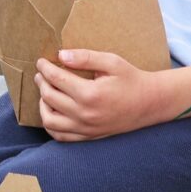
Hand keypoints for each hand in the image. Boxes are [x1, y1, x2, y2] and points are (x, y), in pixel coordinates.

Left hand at [35, 49, 163, 141]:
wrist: (149, 103)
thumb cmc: (131, 80)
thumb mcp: (111, 62)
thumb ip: (85, 57)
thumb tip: (61, 55)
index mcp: (90, 94)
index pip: (57, 79)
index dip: (45, 68)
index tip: (41, 62)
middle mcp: (85, 114)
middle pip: (49, 97)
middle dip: (41, 83)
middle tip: (41, 74)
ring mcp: (85, 129)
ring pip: (49, 120)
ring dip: (42, 105)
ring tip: (45, 93)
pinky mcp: (88, 137)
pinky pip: (60, 136)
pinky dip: (51, 125)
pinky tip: (52, 111)